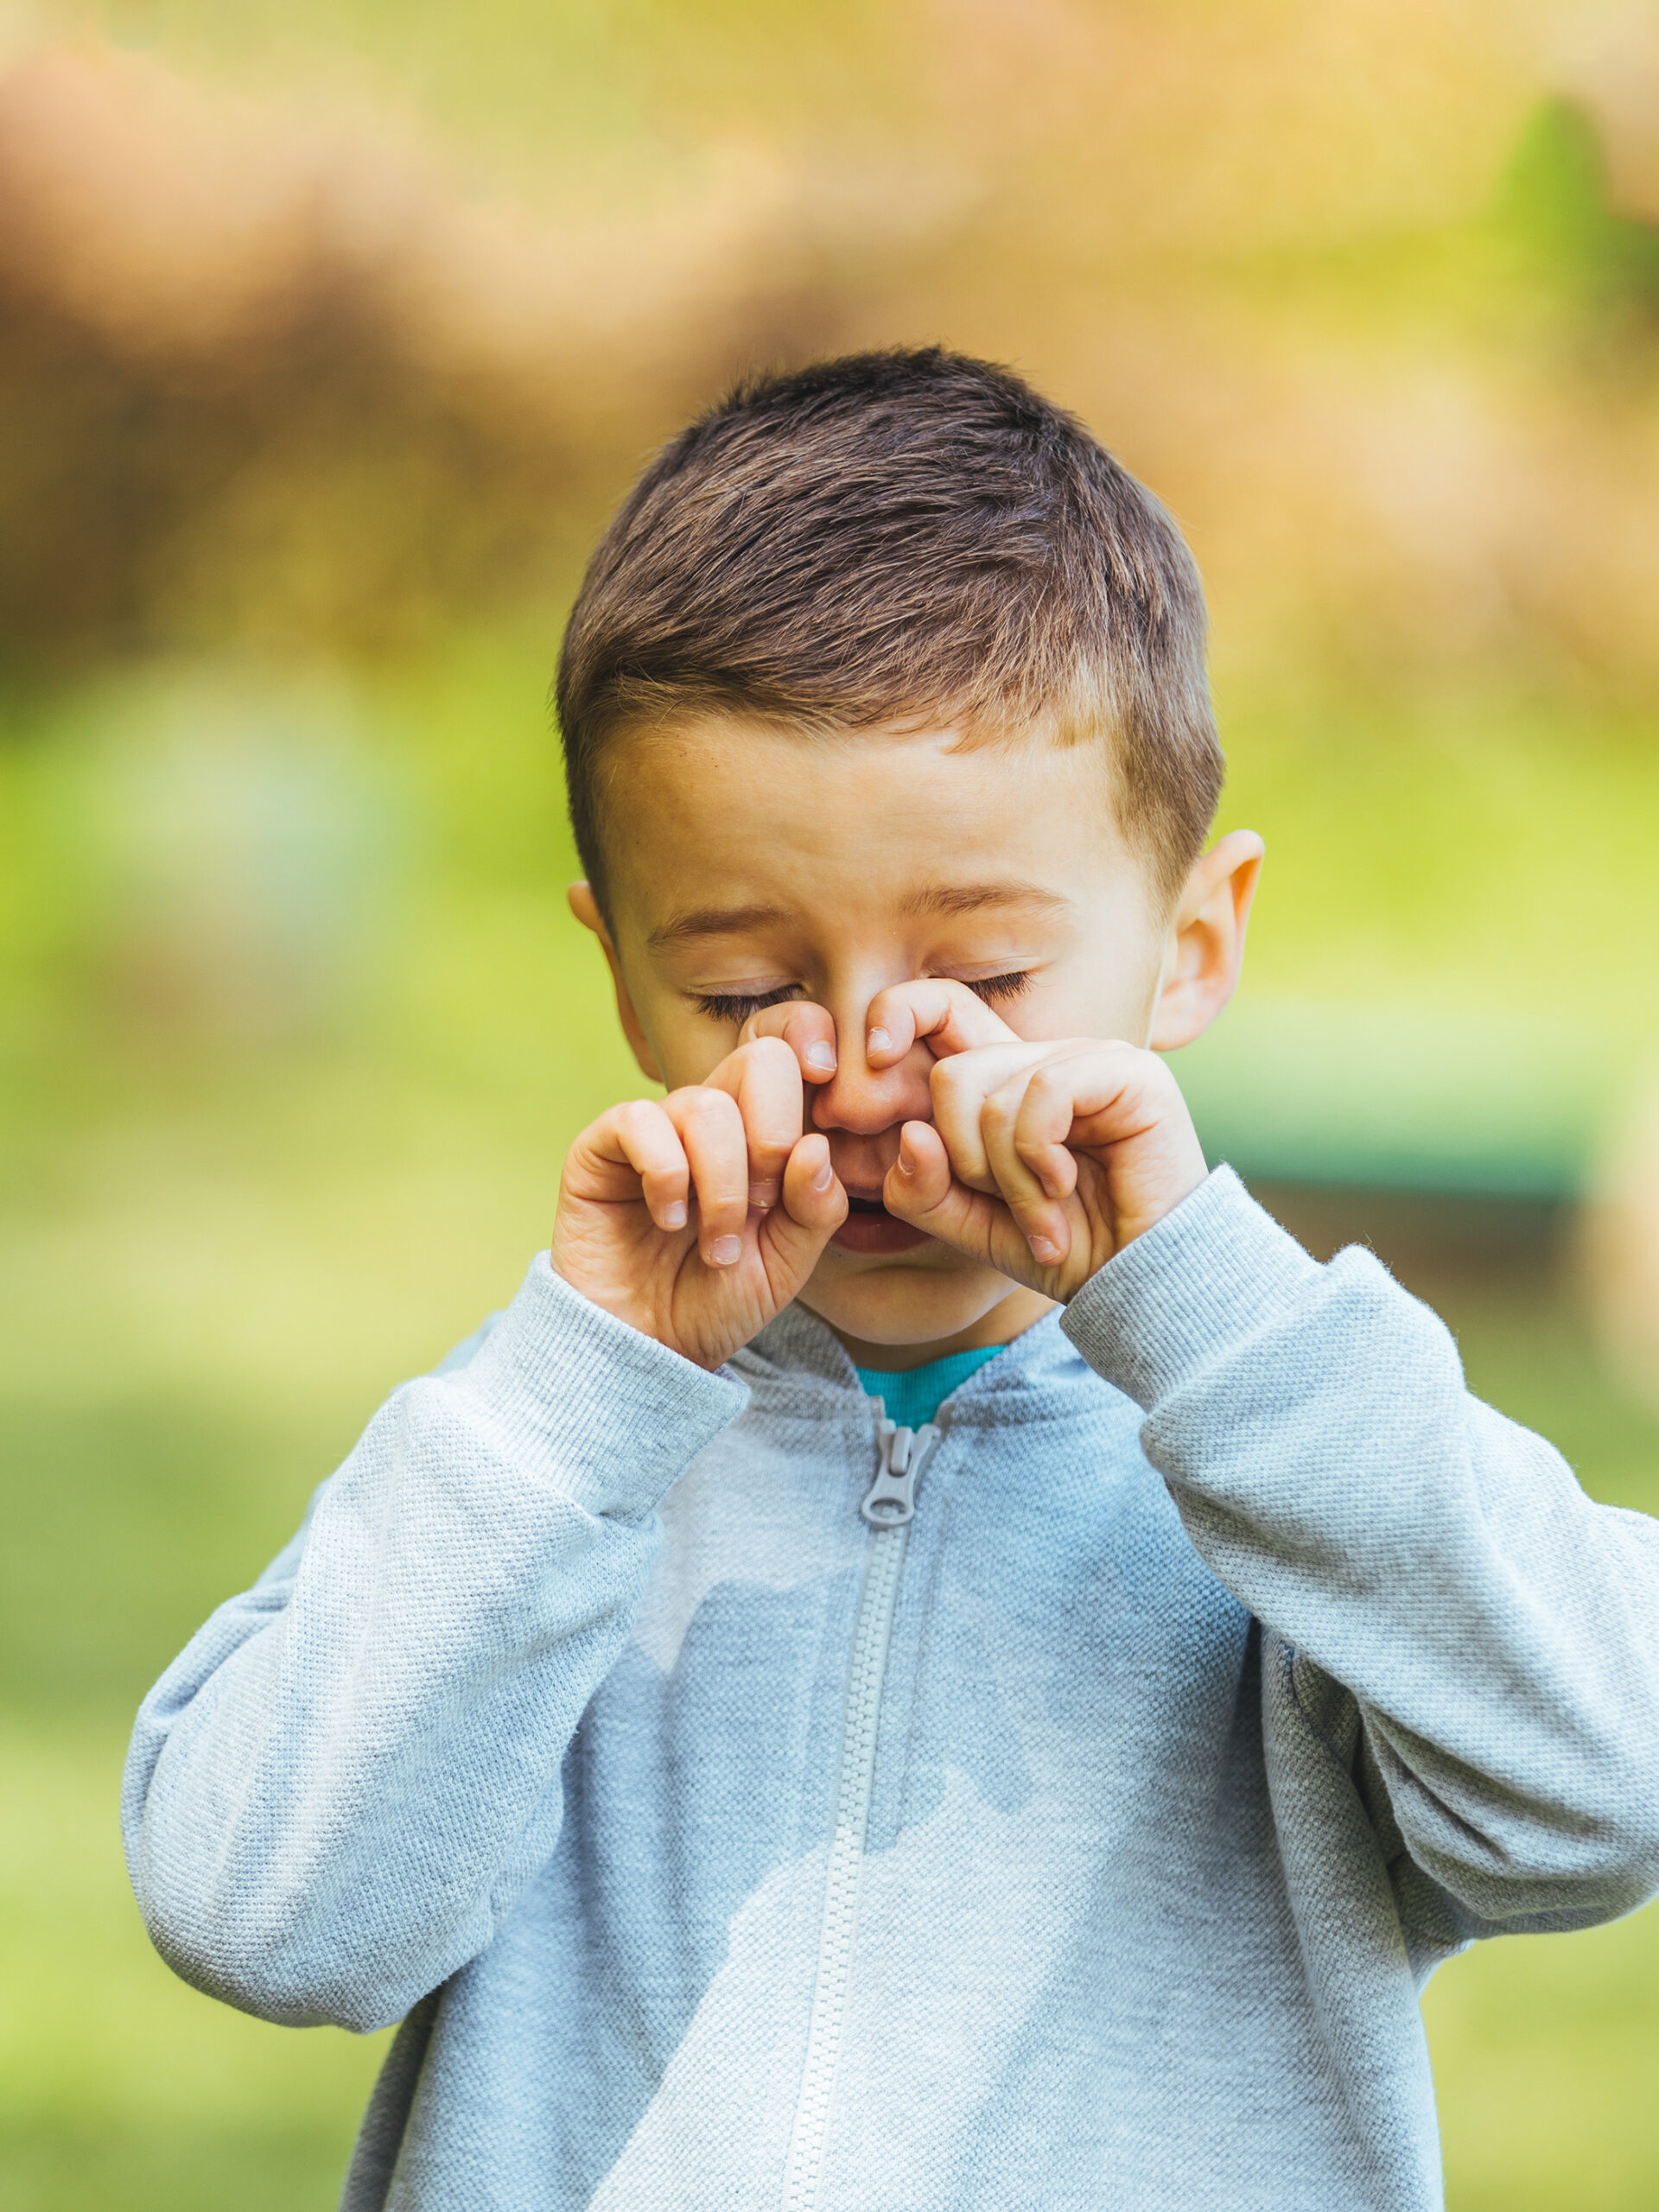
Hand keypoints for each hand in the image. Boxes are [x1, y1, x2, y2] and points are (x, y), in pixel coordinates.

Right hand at [551, 1035, 846, 1368]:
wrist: (647, 1349)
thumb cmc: (716, 1301)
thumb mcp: (787, 1263)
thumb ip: (815, 1208)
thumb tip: (814, 1146)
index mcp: (760, 1132)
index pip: (793, 1061)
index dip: (814, 1081)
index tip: (815, 1144)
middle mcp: (709, 1119)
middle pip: (760, 1060)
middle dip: (774, 1134)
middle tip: (762, 1203)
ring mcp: (655, 1128)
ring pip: (704, 1104)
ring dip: (721, 1183)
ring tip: (716, 1244)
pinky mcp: (600, 1148)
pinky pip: (639, 1122)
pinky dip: (666, 1175)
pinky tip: (670, 1220)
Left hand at [867, 981, 1207, 1298]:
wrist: (1142, 1284)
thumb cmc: (1062, 1249)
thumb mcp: (969, 1225)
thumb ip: (922, 1188)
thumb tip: (910, 1135)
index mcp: (1005, 1079)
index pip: (938, 1008)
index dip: (896, 1013)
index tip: (871, 1053)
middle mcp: (1045, 1058)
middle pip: (952, 1071)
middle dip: (961, 1155)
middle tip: (1001, 1202)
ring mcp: (1089, 1059)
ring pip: (990, 1093)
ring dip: (1005, 1176)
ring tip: (1042, 1213)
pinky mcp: (1129, 1073)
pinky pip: (1040, 1094)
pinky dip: (1037, 1158)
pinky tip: (1065, 1188)